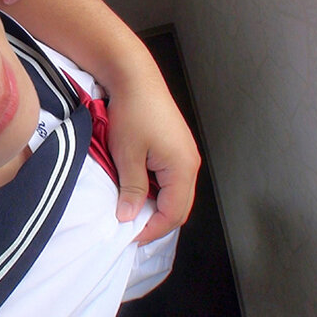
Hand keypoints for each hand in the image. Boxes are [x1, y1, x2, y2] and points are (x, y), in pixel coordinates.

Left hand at [105, 79, 200, 244]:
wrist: (135, 79)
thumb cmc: (132, 113)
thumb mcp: (127, 156)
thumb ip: (131, 190)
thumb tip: (130, 217)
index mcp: (182, 169)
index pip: (173, 213)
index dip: (152, 229)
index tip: (129, 237)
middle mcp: (189, 164)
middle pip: (179, 206)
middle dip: (156, 221)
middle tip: (131, 230)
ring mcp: (185, 155)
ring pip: (175, 193)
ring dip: (156, 206)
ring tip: (131, 212)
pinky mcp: (176, 148)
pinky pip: (170, 179)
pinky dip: (156, 191)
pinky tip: (136, 192)